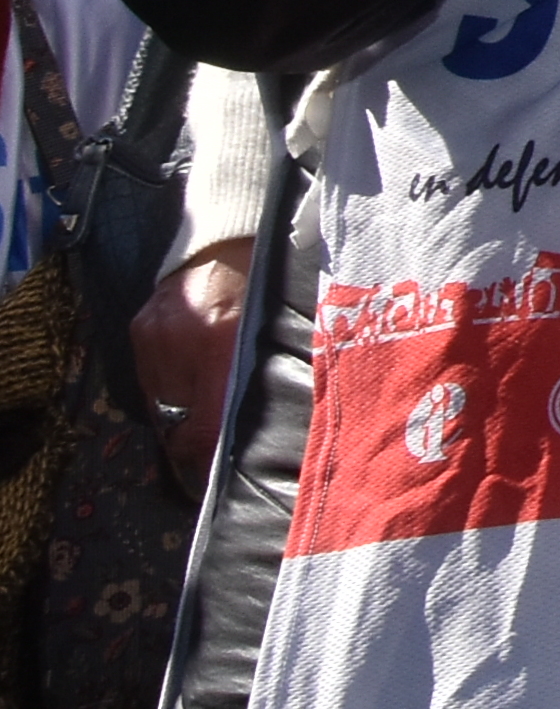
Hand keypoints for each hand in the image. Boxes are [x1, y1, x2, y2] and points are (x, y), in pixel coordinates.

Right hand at [131, 245, 250, 485]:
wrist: (228, 238)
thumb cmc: (264, 287)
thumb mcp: (271, 334)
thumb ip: (256, 381)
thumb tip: (249, 432)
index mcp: (222, 346)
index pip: (203, 427)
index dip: (207, 456)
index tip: (217, 471)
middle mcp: (180, 344)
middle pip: (180, 418)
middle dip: (197, 431)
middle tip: (217, 437)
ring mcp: (154, 336)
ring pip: (163, 400)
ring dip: (183, 406)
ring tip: (206, 398)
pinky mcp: (140, 328)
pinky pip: (150, 375)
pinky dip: (169, 381)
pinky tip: (190, 371)